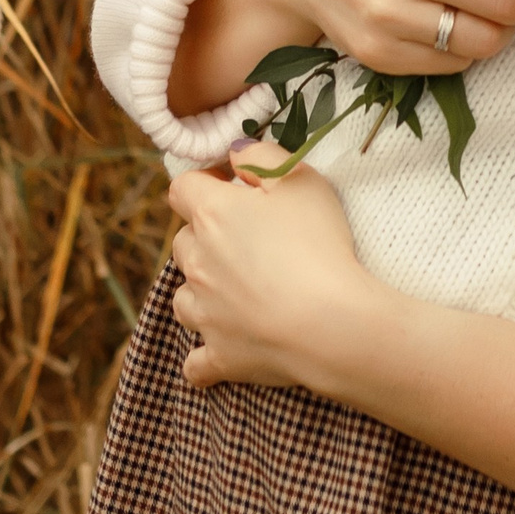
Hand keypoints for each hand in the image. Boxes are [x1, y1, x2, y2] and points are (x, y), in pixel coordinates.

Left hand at [167, 143, 383, 394]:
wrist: (331, 324)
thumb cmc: (319, 245)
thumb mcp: (301, 179)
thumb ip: (260, 155)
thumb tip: (233, 152)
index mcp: (213, 215)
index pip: (183, 189)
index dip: (204, 183)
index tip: (232, 188)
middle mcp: (197, 263)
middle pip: (184, 242)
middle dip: (207, 237)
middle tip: (251, 241)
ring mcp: (204, 313)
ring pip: (185, 297)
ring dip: (204, 291)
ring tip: (242, 292)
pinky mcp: (219, 355)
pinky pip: (197, 361)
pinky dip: (207, 354)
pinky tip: (227, 346)